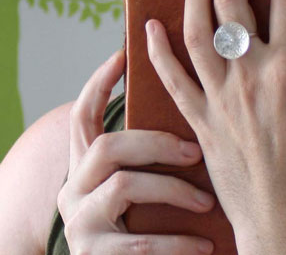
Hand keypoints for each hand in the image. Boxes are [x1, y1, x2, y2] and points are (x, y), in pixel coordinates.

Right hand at [56, 49, 216, 254]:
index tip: (123, 53)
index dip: (98, 83)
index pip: (82, 115)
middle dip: (156, 143)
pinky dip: (176, 243)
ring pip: (123, 186)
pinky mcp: (94, 254)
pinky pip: (139, 243)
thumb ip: (147, 154)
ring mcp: (79, 221)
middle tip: (196, 151)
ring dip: (173, 191)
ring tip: (207, 203)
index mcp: (84, 165)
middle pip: (106, 146)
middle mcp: (74, 187)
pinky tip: (204, 244)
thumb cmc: (139, 217)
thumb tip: (191, 103)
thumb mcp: (136, 181)